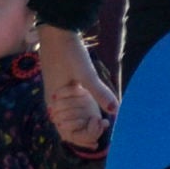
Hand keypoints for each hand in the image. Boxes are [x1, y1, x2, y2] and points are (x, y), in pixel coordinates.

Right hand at [37, 24, 118, 141]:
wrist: (57, 31)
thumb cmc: (69, 52)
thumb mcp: (87, 74)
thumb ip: (100, 92)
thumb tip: (116, 110)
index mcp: (55, 103)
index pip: (66, 132)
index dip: (83, 137)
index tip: (101, 127)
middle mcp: (53, 103)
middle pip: (67, 128)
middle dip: (85, 132)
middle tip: (104, 125)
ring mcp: (56, 95)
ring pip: (68, 118)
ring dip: (83, 122)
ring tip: (101, 121)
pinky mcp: (60, 87)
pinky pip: (69, 108)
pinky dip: (80, 112)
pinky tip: (92, 109)